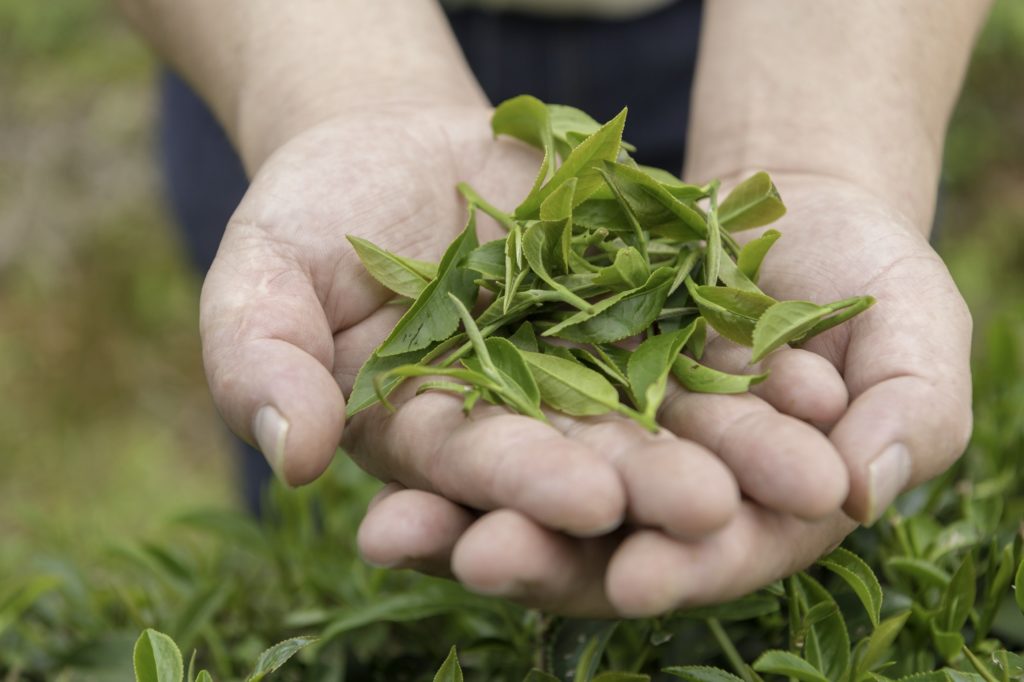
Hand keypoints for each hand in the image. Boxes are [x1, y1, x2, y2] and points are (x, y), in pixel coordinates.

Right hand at [202, 108, 820, 555]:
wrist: (389, 141)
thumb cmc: (309, 210)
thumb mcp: (262, 276)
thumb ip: (261, 363)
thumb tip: (289, 457)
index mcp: (425, 438)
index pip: (477, 472)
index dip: (526, 486)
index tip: (584, 497)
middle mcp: (514, 423)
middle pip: (588, 458)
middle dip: (650, 486)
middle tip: (716, 507)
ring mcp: (580, 372)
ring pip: (663, 415)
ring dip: (732, 444)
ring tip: (804, 467)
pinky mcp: (635, 316)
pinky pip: (701, 341)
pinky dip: (752, 363)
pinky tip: (811, 380)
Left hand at [356, 174, 971, 615]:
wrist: (787, 206)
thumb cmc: (868, 273)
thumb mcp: (913, 334)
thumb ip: (908, 416)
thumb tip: (860, 494)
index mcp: (746, 503)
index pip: (709, 553)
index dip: (675, 569)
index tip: (632, 581)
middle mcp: (651, 486)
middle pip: (591, 538)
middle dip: (535, 554)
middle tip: (478, 558)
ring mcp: (588, 431)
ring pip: (518, 486)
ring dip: (456, 513)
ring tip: (389, 532)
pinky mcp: (539, 372)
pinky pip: (480, 403)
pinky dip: (439, 423)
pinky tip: (369, 430)